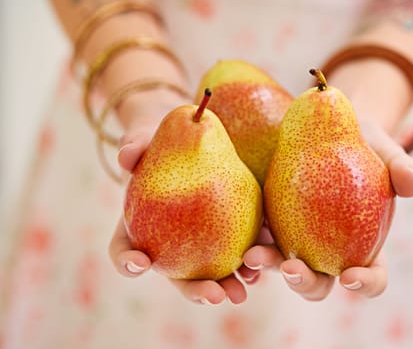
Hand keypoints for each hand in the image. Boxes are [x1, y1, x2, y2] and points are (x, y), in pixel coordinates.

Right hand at [109, 107, 248, 305]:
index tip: (140, 263)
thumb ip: (134, 146)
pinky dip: (250, 259)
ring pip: (211, 272)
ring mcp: (197, 243)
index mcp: (138, 231)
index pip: (126, 252)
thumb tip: (127, 158)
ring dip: (228, 285)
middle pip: (178, 277)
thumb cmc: (160, 144)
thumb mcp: (144, 139)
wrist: (187, 140)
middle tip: (214, 295)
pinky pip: (238, 249)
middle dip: (196, 291)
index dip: (129, 262)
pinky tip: (264, 262)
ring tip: (243, 291)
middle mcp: (168, 246)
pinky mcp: (226, 232)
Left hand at [238, 118, 412, 300]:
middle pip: (319, 282)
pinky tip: (240, 240)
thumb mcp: (383, 147)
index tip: (350, 276)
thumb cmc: (362, 143)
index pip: (371, 276)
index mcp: (363, 246)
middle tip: (293, 269)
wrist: (327, 127)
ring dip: (267, 266)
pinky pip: (260, 239)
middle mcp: (329, 251)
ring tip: (253, 255)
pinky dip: (252, 244)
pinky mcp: (272, 222)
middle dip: (306, 284)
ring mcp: (298, 239)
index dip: (364, 284)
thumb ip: (400, 165)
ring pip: (282, 265)